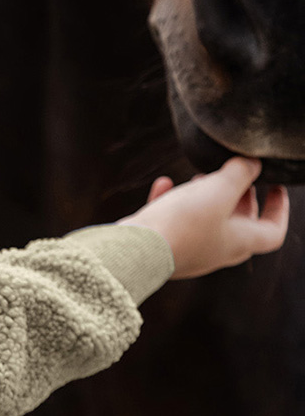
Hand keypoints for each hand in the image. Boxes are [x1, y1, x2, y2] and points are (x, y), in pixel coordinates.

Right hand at [119, 156, 288, 278]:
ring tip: (200, 177)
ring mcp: (189, 251)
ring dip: (207, 199)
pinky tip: (164, 183)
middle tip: (239, 178)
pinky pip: (173, 222)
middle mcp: (217, 252)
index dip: (279, 208)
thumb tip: (252, 163)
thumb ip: (240, 173)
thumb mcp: (219, 189)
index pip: (273, 231)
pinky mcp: (162, 246)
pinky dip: (172, 202)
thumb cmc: (183, 223)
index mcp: (239, 242)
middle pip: (239, 226)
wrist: (136, 250)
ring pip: (206, 223)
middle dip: (241, 199)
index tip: (276, 188)